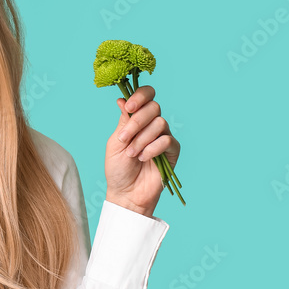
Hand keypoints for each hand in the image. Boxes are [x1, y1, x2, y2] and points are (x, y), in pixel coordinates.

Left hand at [103, 84, 179, 216]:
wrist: (126, 192)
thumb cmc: (118, 168)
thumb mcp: (115, 142)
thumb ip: (123, 121)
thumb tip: (122, 98)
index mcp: (137, 119)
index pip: (146, 96)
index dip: (140, 96)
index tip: (129, 106)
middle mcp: (152, 125)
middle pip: (154, 107)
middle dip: (137, 122)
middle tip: (124, 138)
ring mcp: (163, 137)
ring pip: (160, 123)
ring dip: (142, 139)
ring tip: (132, 154)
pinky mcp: (172, 151)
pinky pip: (167, 140)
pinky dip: (152, 149)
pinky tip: (143, 158)